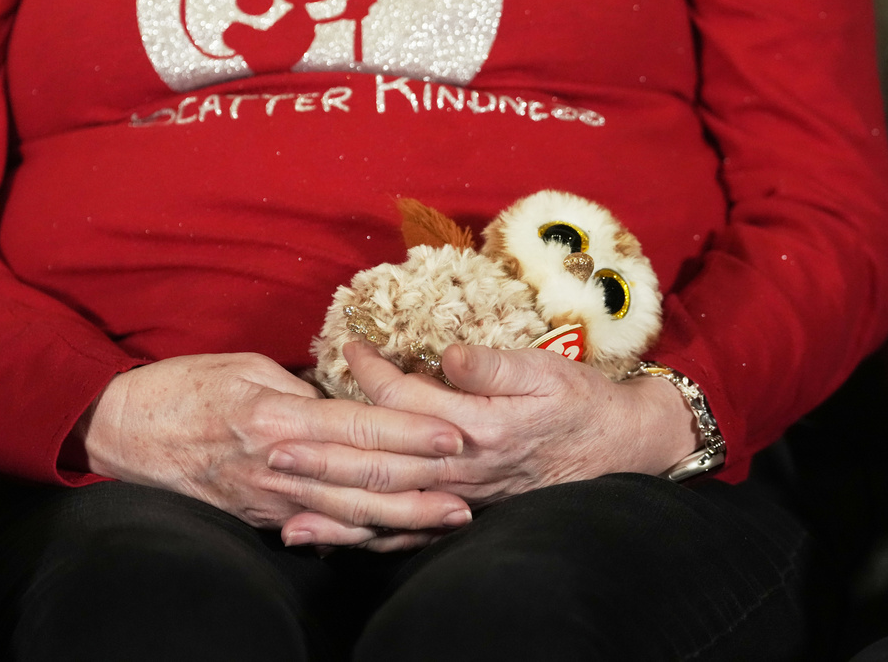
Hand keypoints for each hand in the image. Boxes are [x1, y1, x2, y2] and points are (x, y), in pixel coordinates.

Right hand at [71, 352, 470, 550]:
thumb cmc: (185, 387)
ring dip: (403, 520)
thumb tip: (348, 401)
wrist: (123, 431)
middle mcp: (279, 464)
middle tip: (471, 490)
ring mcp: (270, 498)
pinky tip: (396, 537)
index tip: (454, 435)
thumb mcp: (247, 367)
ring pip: (348, 516)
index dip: (411, 434)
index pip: (359, 428)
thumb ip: (303, 388)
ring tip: (449, 520)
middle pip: (363, 480)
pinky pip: (321, 531)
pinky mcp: (261, 517)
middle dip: (422, 486)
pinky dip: (363, 537)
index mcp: (277, 417)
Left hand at [270, 341, 700, 506]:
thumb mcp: (545, 370)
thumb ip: (493, 365)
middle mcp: (463, 470)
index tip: (346, 347)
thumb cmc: (579, 404)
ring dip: (333, 507)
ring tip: (283, 507)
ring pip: (387, 507)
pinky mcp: (465, 514)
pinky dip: (367, 539)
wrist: (618, 449)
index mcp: (479, 427)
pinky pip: (410, 534)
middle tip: (269, 442)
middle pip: (381, 463)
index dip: (372, 372)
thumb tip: (447, 355)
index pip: (407, 401)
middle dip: (323, 454)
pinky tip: (334, 540)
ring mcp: (461, 499)